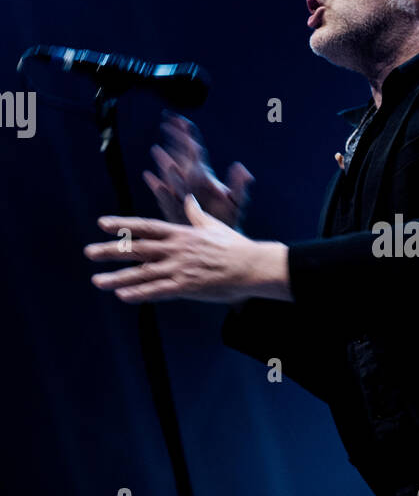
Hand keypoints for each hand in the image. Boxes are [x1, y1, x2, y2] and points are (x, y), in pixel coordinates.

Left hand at [84, 195, 290, 303]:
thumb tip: (189, 199)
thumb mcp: (213, 225)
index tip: (102, 224)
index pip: (145, 227)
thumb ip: (196, 214)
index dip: (122, 225)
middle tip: (89, 252)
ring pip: (143, 273)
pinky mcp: (187, 287)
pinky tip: (123, 296)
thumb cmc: (235, 246)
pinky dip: (140, 293)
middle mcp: (176, 249)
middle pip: (137, 249)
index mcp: (181, 233)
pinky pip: (158, 291)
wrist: (253, 266)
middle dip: (111, 250)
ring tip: (98, 281)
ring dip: (118, 277)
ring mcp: (180, 268)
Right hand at [143, 113, 253, 227]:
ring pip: (171, 173)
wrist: (218, 237)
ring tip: (157, 150)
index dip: (188, 134)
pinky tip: (149, 177)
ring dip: (165, 162)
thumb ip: (239, 185)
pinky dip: (158, 186)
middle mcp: (192, 180)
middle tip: (165, 122)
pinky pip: (164, 193)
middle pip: (181, 156)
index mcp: (205, 175)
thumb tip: (241, 168)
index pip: (195, 150)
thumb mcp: (237, 201)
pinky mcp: (174, 205)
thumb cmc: (228, 218)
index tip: (181, 119)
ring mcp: (182, 192)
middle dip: (175, 139)